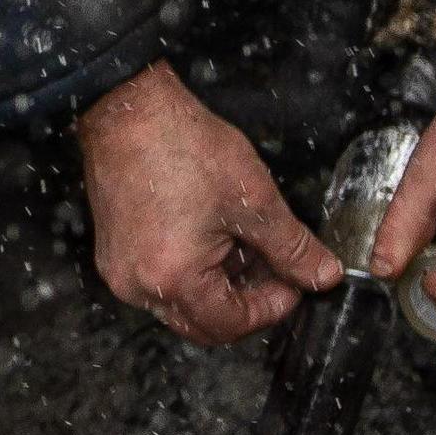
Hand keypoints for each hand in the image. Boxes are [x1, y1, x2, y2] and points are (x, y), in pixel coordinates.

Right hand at [75, 63, 342, 345]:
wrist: (128, 109)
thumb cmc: (181, 146)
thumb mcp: (253, 200)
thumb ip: (293, 247)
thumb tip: (322, 274)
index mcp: (175, 278)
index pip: (232, 325)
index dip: (271, 308)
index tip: (292, 282)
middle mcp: (139, 285)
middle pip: (202, 324)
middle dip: (244, 304)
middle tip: (273, 271)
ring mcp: (120, 270)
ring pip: (181, 304)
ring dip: (218, 288)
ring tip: (241, 246)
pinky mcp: (113, 252)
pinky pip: (158, 281)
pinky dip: (189, 272)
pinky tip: (210, 236)